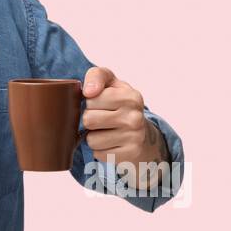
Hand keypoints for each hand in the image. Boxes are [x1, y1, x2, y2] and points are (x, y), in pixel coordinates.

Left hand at [80, 66, 165, 185]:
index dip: (90, 103)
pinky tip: (111, 144)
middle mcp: (135, 116)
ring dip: (93, 137)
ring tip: (107, 132)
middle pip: (88, 120)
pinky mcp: (130, 154)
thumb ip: (97, 76)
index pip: (90, 99)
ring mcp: (135, 137)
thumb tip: (88, 91)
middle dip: (90, 120)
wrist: (142, 135)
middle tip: (103, 120)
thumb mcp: (111, 84)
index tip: (101, 104)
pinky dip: (100, 150)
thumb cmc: (119, 105)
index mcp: (131, 96)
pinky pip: (98, 154)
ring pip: (91, 140)